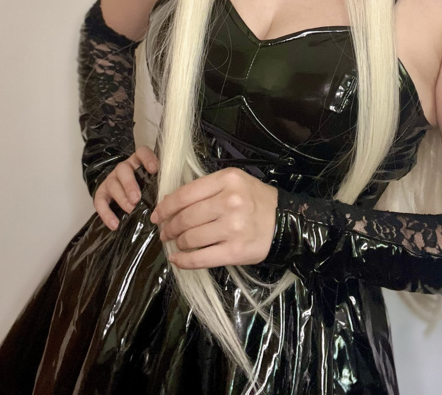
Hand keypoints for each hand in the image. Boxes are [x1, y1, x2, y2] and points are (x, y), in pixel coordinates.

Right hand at [93, 146, 159, 229]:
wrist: (124, 192)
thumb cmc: (144, 187)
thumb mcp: (151, 182)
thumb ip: (157, 185)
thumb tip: (167, 199)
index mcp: (138, 162)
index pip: (141, 152)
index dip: (147, 159)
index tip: (154, 169)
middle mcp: (123, 168)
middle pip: (123, 169)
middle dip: (130, 184)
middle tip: (137, 198)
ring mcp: (111, 179)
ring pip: (113, 184)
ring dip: (122, 198)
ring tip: (130, 209)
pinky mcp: (102, 193)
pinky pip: (100, 202)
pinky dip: (106, 214)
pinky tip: (115, 224)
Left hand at [150, 167, 278, 268]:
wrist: (284, 221)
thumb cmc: (255, 200)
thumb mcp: (233, 182)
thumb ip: (205, 189)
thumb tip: (170, 202)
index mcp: (227, 180)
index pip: (185, 194)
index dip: (165, 206)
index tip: (157, 214)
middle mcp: (229, 202)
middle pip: (185, 217)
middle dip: (169, 227)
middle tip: (165, 232)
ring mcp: (232, 228)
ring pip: (190, 238)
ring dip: (177, 243)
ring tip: (176, 243)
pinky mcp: (235, 251)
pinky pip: (200, 258)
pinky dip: (183, 261)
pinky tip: (177, 259)